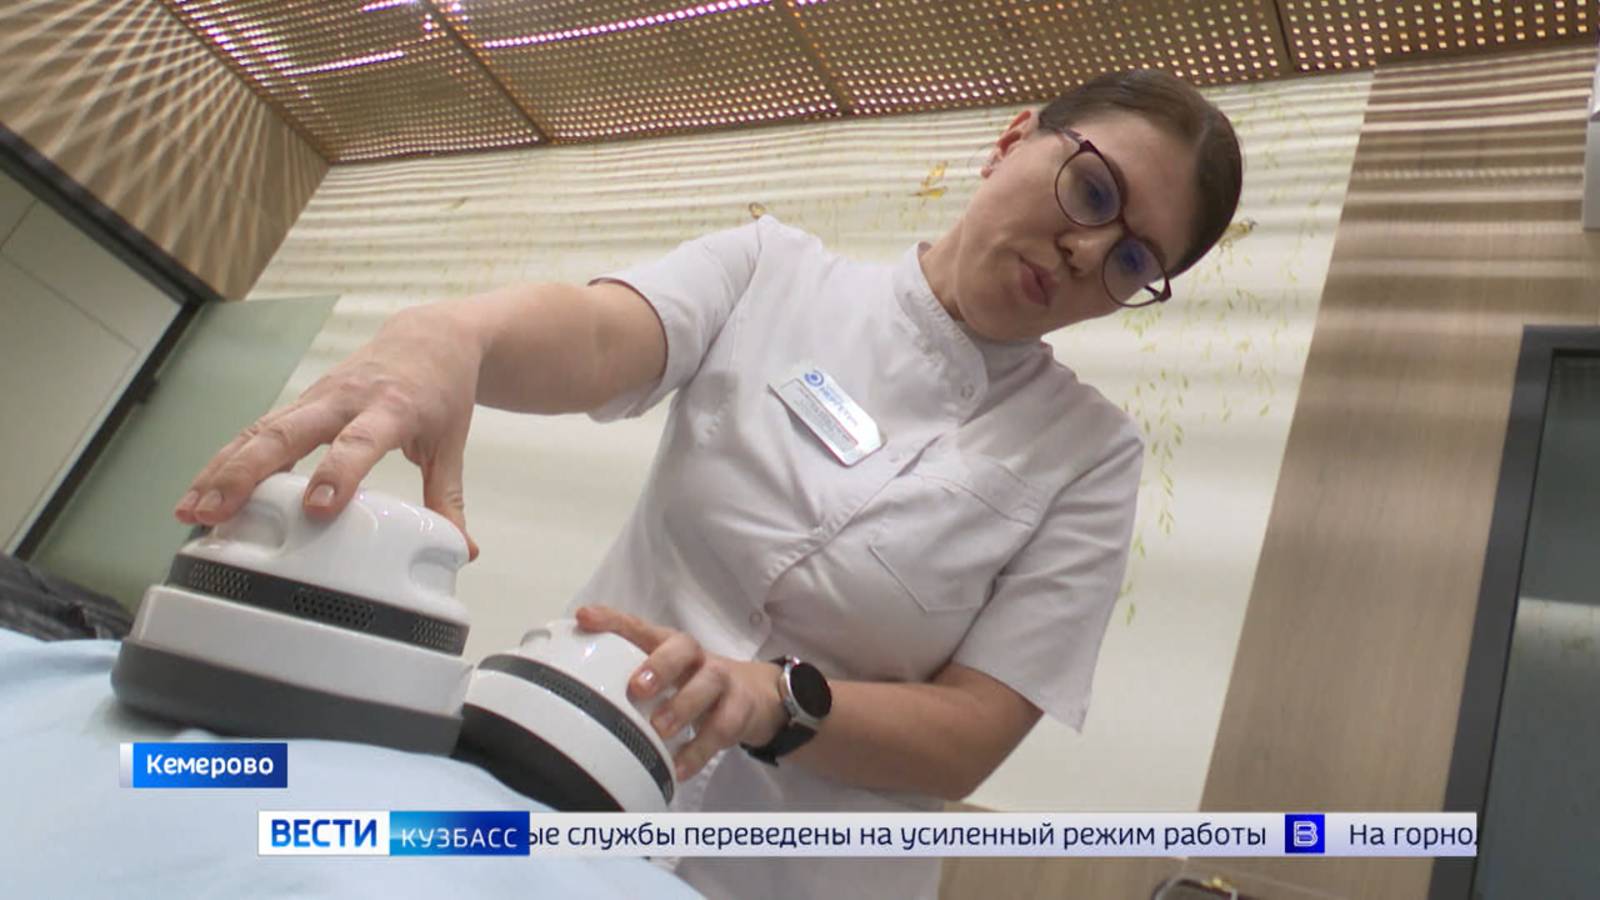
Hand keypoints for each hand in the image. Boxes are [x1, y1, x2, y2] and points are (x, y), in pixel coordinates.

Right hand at [173, 306, 482, 558]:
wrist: (430, 337)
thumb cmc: (441, 390)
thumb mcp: (451, 444)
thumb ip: (449, 499)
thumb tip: (463, 549)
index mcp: (392, 408)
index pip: (360, 441)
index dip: (338, 473)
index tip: (317, 509)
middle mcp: (346, 398)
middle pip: (288, 432)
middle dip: (247, 473)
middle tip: (215, 513)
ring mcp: (317, 397)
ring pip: (260, 430)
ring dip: (222, 469)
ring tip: (190, 511)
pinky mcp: (301, 402)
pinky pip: (258, 429)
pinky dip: (228, 460)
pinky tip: (202, 492)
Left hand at [575, 606, 786, 781]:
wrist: (756, 697)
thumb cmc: (695, 683)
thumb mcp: (668, 676)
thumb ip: (632, 678)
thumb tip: (578, 691)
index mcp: (670, 645)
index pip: (641, 626)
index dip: (613, 621)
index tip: (585, 619)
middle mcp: (696, 657)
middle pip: (682, 648)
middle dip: (659, 665)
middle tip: (636, 688)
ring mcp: (722, 680)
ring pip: (707, 684)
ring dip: (682, 707)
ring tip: (658, 730)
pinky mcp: (740, 709)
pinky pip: (721, 728)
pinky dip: (699, 751)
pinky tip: (679, 768)